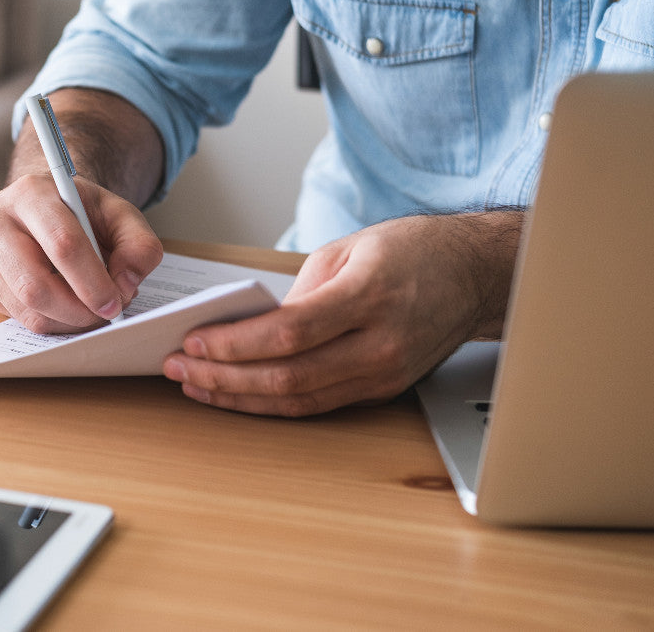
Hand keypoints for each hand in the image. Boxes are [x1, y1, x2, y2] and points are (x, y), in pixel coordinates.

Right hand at [0, 87, 165, 333]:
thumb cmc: (84, 212)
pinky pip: (19, 318)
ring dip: (68, 320)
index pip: (62, 244)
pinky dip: (53, 321)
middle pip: (35, 285)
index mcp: (31, 193)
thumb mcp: (121, 215)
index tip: (115, 303)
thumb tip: (126, 284)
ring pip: (26, 309)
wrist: (47, 208)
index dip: (92, 281)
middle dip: (78, 310)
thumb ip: (138, 245)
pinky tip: (70, 306)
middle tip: (106, 314)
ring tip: (92, 309)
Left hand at [162, 212, 522, 415]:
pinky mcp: (382, 390)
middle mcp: (380, 344)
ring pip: (299, 402)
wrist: (474, 275)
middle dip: (223, 376)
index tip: (194, 340)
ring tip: (196, 384)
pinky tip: (238, 394)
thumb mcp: (349, 249)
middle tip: (179, 367)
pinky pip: (317, 405)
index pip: (289, 333)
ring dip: (239, 397)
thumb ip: (298, 291)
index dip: (235, 343)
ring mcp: (384, 374)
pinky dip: (271, 404)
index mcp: (370, 296)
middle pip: (287, 376)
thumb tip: (249, 327)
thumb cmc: (413, 251)